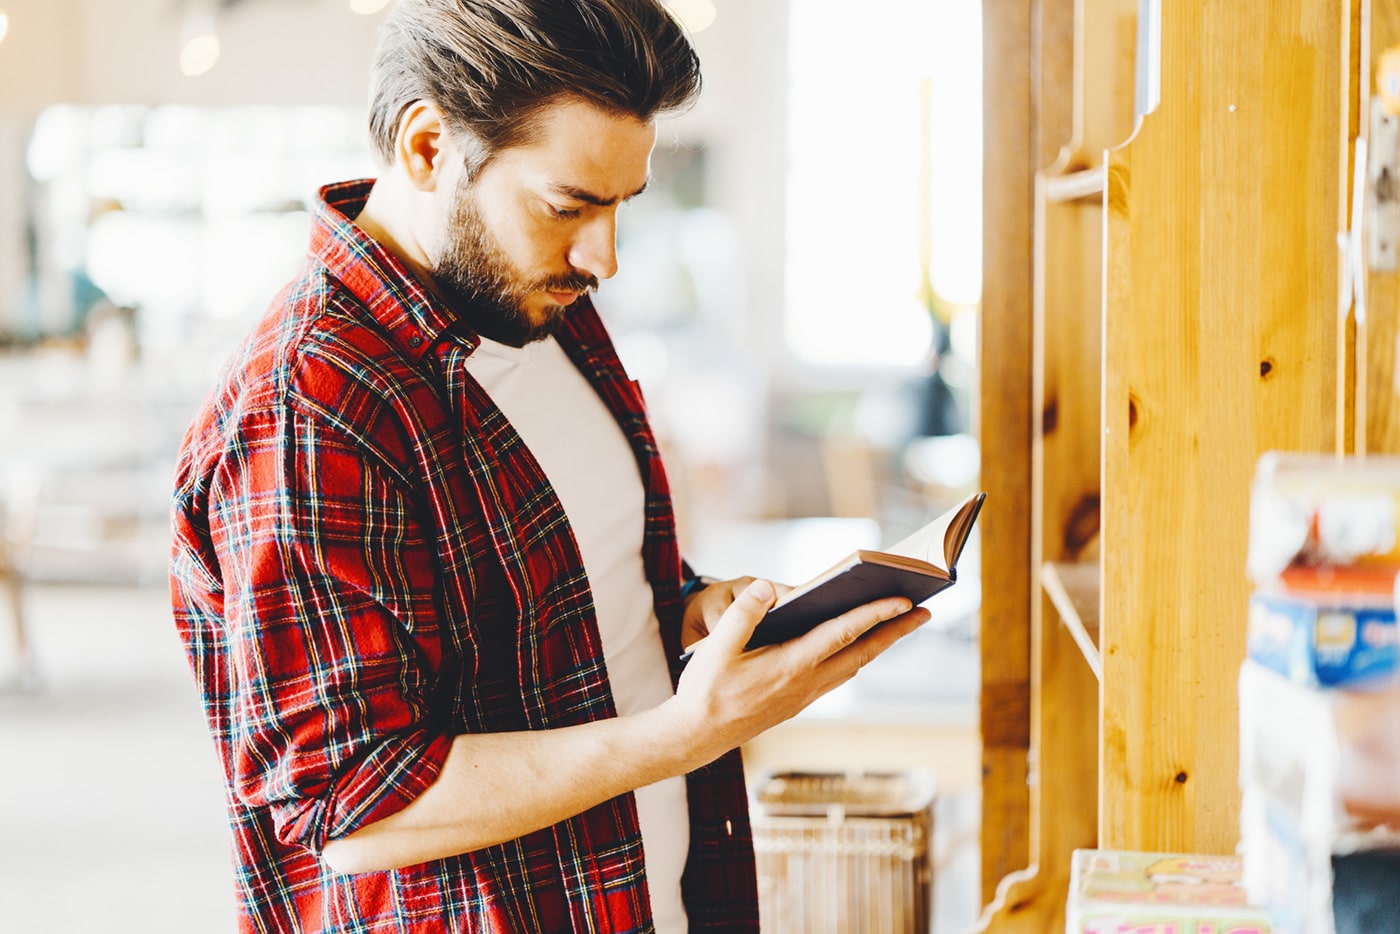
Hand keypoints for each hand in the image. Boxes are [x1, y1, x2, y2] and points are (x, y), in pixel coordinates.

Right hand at [670, 578, 930, 767]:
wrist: (695, 737)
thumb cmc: (704, 691)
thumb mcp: (715, 648)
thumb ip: (743, 614)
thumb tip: (767, 587)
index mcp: (789, 665)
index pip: (842, 634)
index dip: (875, 616)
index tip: (904, 601)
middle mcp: (805, 683)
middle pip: (863, 652)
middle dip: (896, 631)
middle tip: (926, 611)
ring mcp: (805, 696)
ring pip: (854, 665)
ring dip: (880, 645)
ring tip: (900, 624)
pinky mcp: (799, 702)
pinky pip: (839, 675)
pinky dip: (857, 657)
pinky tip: (858, 646)